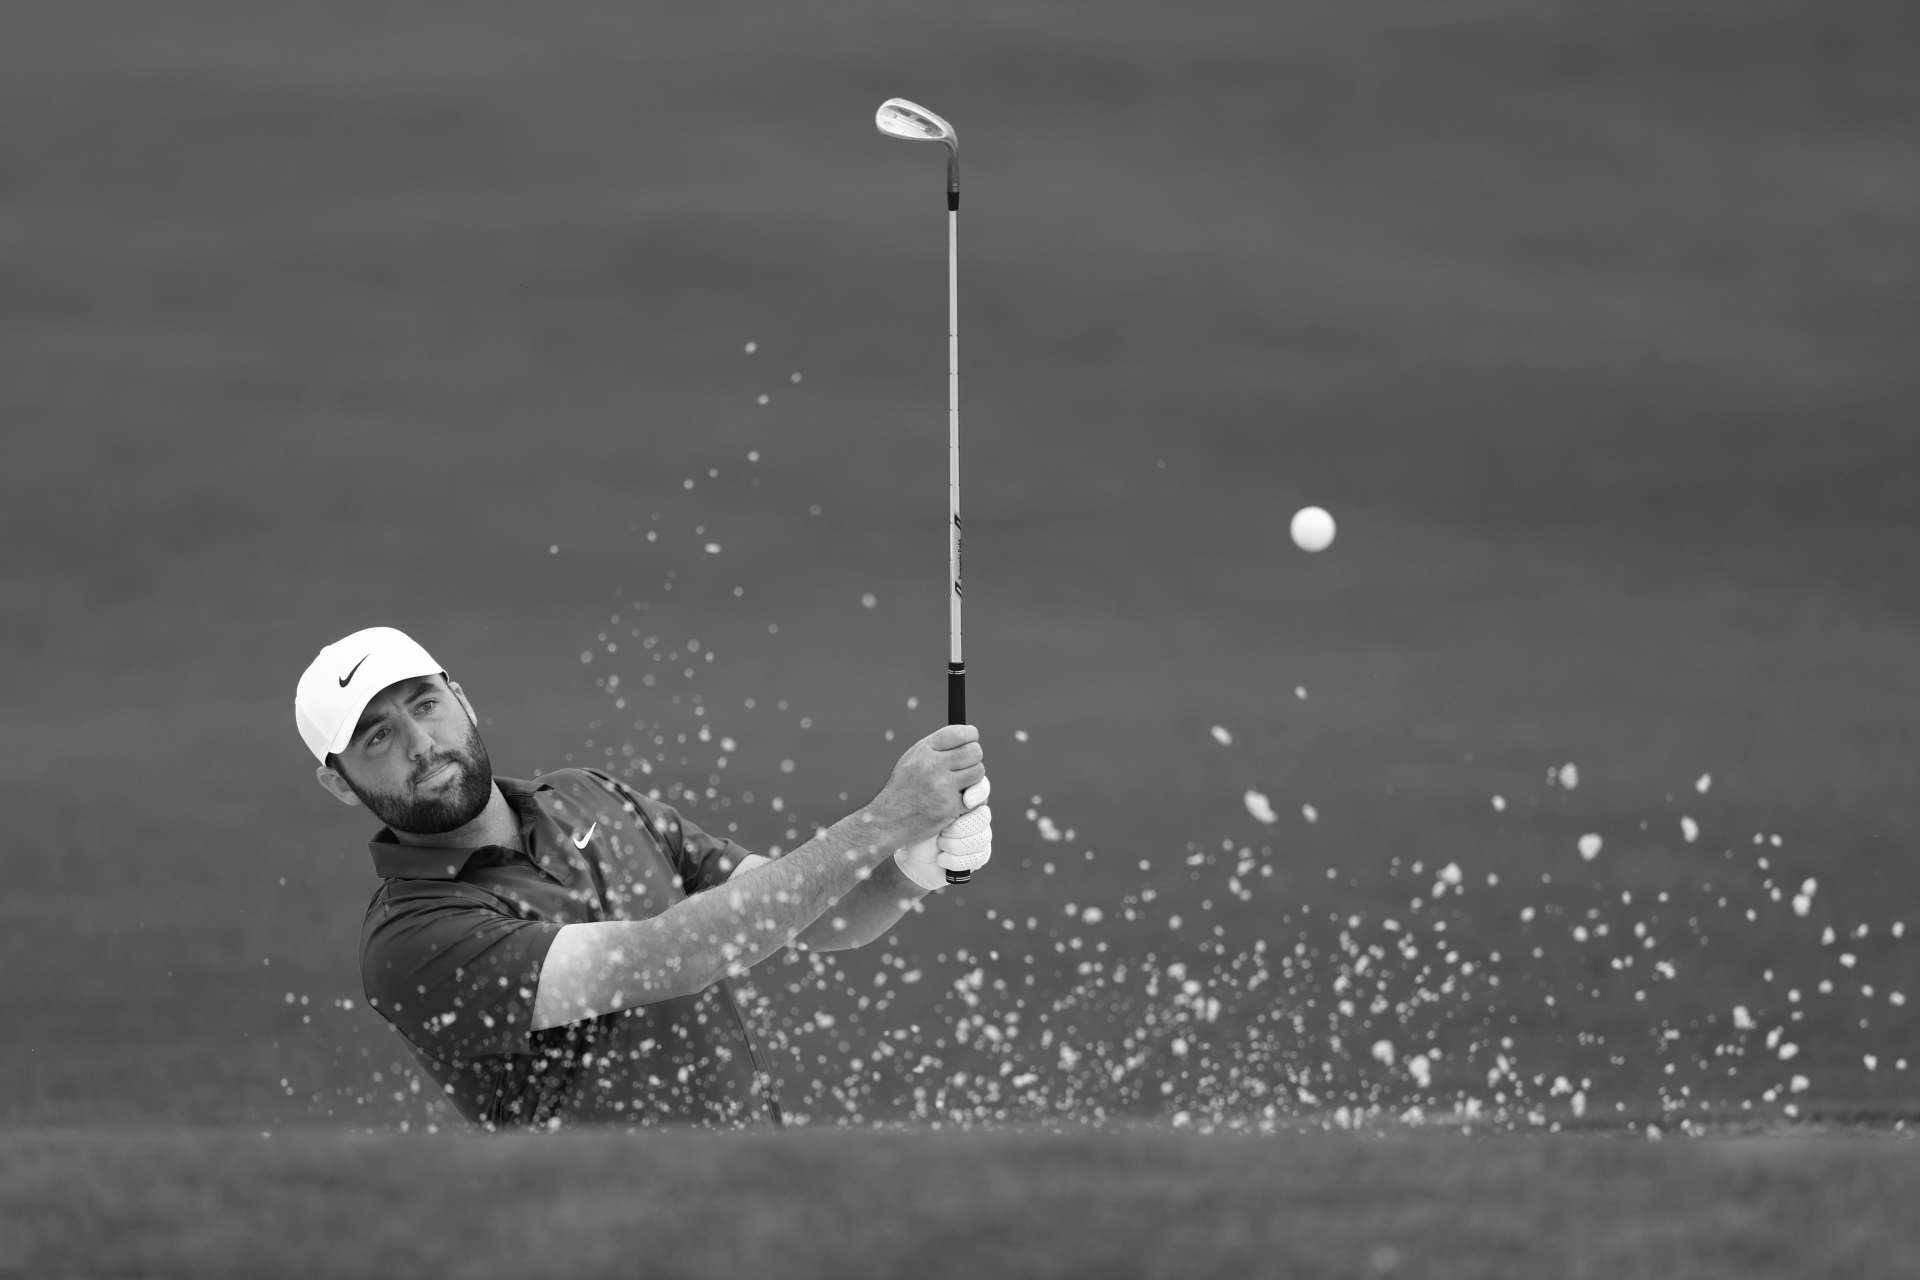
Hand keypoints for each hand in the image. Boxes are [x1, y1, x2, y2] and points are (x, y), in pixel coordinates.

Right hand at [868, 724, 985, 842]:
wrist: (889, 821)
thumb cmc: (904, 788)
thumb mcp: (912, 759)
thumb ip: (938, 748)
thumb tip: (970, 738)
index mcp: (923, 751)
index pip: (959, 733)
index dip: (970, 735)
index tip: (971, 740)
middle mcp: (933, 766)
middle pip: (974, 752)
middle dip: (974, 758)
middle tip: (966, 764)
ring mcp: (943, 787)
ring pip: (978, 773)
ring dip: (974, 779)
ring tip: (959, 784)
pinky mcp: (951, 807)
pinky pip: (975, 797)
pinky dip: (969, 800)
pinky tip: (954, 801)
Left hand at [895, 777, 992, 890]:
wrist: (910, 853)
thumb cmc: (914, 824)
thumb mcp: (922, 802)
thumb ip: (939, 784)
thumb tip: (952, 775)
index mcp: (965, 797)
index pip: (982, 787)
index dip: (979, 792)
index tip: (966, 800)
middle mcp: (976, 815)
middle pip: (984, 815)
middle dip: (961, 827)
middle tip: (943, 831)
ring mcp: (980, 836)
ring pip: (982, 838)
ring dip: (956, 844)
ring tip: (939, 844)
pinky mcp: (978, 856)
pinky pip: (978, 857)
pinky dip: (956, 860)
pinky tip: (941, 859)